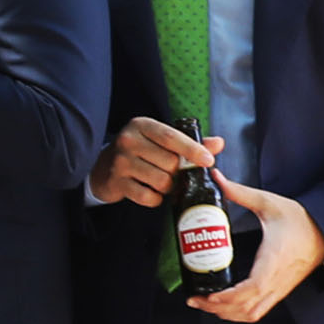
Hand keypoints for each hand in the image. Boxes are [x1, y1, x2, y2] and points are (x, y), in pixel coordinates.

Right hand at [94, 115, 215, 207]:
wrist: (104, 168)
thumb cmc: (140, 152)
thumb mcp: (160, 141)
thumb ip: (189, 142)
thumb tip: (219, 143)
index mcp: (142, 125)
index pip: (171, 137)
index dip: (192, 150)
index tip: (209, 161)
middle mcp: (128, 141)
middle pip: (169, 162)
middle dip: (178, 172)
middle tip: (174, 173)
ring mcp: (120, 162)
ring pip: (161, 181)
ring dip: (168, 186)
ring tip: (162, 182)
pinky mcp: (117, 182)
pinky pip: (148, 196)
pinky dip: (155, 198)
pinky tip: (151, 192)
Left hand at [186, 178, 323, 320]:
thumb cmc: (300, 219)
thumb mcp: (269, 202)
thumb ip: (241, 192)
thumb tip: (216, 178)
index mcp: (274, 259)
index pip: (252, 288)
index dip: (229, 297)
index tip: (208, 296)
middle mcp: (277, 279)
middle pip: (246, 307)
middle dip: (217, 308)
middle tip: (194, 299)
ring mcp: (280, 288)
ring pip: (252, 313)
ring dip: (227, 314)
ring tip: (204, 303)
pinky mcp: (280, 291)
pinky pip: (259, 311)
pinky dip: (239, 313)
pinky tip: (224, 306)